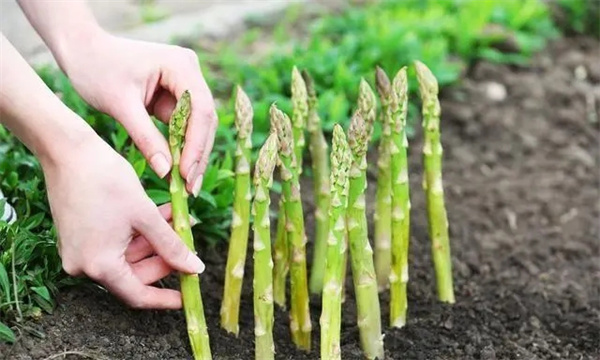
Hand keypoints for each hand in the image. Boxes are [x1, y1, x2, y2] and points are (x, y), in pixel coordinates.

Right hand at [42, 132, 204, 308]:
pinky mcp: (79, 236)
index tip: (188, 297)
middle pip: (134, 275)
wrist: (67, 150)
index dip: (165, 298)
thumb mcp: (145, 215)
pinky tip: (160, 214)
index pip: (137, 295)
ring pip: (128, 256)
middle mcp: (84, 265)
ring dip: (155, 240)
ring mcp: (79, 251)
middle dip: (165, 258)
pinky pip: (115, 244)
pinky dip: (138, 233)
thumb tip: (195, 268)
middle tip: (189, 241)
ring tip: (179, 218)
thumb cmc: (105, 179)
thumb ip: (171, 245)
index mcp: (98, 265)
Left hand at [57, 31, 216, 195]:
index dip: (197, 144)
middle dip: (197, 154)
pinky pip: (184, 125)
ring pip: (198, 125)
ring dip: (191, 154)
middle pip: (205, 119)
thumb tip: (166, 172)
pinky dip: (180, 146)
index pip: (200, 109)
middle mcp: (189, 71)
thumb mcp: (120, 105)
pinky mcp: (176, 94)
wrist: (81, 50)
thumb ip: (146, 138)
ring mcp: (185, 82)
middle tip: (191, 187)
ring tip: (186, 185)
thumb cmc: (96, 69)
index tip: (186, 173)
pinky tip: (177, 171)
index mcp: (180, 65)